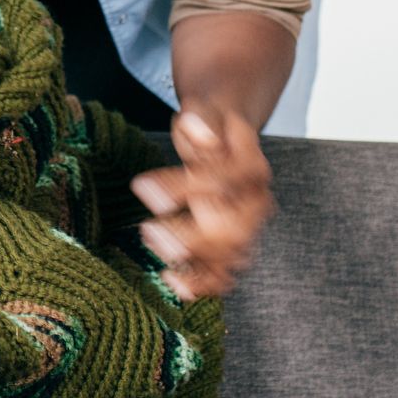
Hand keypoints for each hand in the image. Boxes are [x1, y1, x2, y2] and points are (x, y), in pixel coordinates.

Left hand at [131, 109, 272, 299]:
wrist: (225, 133)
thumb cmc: (207, 124)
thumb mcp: (201, 113)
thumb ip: (198, 123)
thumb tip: (193, 125)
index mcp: (252, 165)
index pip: (219, 181)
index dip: (179, 187)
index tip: (140, 187)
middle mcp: (257, 200)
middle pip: (231, 229)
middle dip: (188, 236)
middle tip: (148, 231)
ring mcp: (251, 226)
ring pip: (230, 256)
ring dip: (192, 261)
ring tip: (156, 254)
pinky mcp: (237, 244)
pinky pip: (226, 271)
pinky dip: (203, 283)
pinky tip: (174, 284)